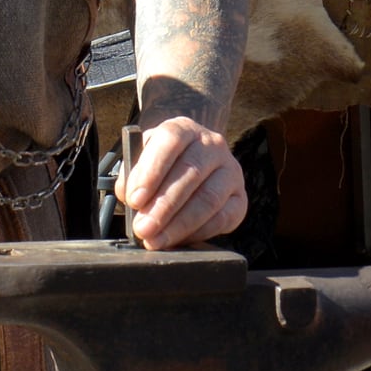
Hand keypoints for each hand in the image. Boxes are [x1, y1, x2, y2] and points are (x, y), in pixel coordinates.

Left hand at [117, 117, 245, 249]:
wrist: (192, 167)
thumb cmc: (161, 165)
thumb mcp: (142, 161)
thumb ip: (132, 176)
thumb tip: (130, 198)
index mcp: (184, 130)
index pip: (171, 141)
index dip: (152, 170)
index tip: (135, 199)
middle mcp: (212, 146)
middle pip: (190, 173)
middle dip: (163, 206)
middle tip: (143, 228)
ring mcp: (230, 171)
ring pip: (208, 198)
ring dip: (180, 224)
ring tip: (157, 240)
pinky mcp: (240, 199)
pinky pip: (223, 218)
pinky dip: (198, 233)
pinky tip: (179, 240)